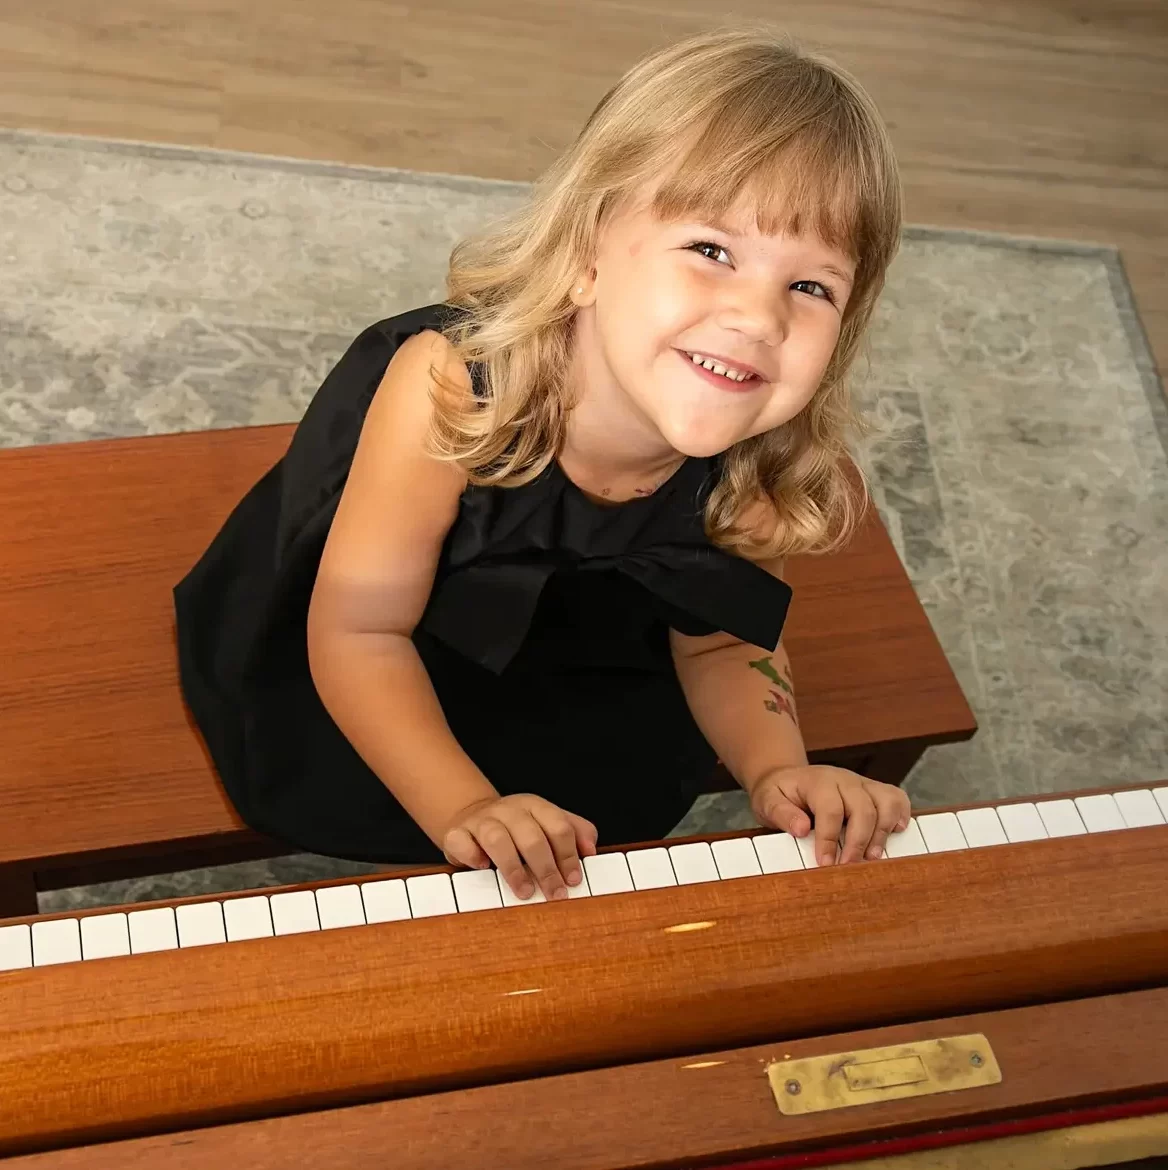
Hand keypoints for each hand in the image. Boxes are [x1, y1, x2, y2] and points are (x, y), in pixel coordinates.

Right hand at [442, 794, 597, 900]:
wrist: (471, 816)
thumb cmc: (516, 828)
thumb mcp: (546, 822)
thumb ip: (574, 831)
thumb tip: (591, 851)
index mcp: (534, 806)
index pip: (558, 826)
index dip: (568, 855)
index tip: (574, 880)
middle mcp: (509, 810)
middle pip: (532, 836)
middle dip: (546, 869)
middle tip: (555, 894)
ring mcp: (481, 820)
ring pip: (498, 838)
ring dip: (513, 868)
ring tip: (524, 891)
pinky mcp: (457, 833)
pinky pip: (462, 842)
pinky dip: (473, 856)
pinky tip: (483, 868)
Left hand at [748, 764, 910, 866]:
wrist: (788, 778)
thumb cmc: (779, 793)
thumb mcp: (768, 800)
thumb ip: (782, 813)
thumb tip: (801, 829)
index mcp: (818, 782)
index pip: (830, 809)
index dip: (829, 839)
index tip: (825, 864)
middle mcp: (844, 780)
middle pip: (863, 808)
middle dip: (858, 842)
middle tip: (849, 867)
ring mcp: (862, 784)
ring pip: (886, 802)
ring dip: (882, 832)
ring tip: (872, 857)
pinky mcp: (874, 791)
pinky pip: (897, 798)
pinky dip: (900, 816)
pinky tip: (893, 834)